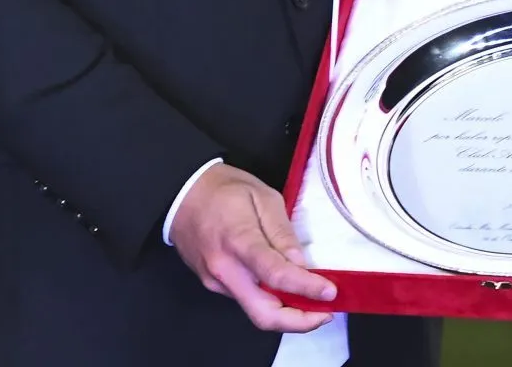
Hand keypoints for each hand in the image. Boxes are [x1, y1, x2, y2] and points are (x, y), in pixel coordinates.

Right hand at [169, 164, 337, 333]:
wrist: (181, 193)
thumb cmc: (223, 189)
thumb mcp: (262, 196)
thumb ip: (282, 232)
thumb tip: (300, 263)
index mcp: (238, 241)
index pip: (276, 276)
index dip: (307, 288)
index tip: (330, 292)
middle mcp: (224, 269)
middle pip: (264, 314)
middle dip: (299, 322)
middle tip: (324, 313)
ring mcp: (216, 282)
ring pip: (256, 311)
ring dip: (287, 312)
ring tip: (311, 300)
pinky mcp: (213, 285)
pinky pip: (246, 299)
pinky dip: (270, 300)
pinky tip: (284, 288)